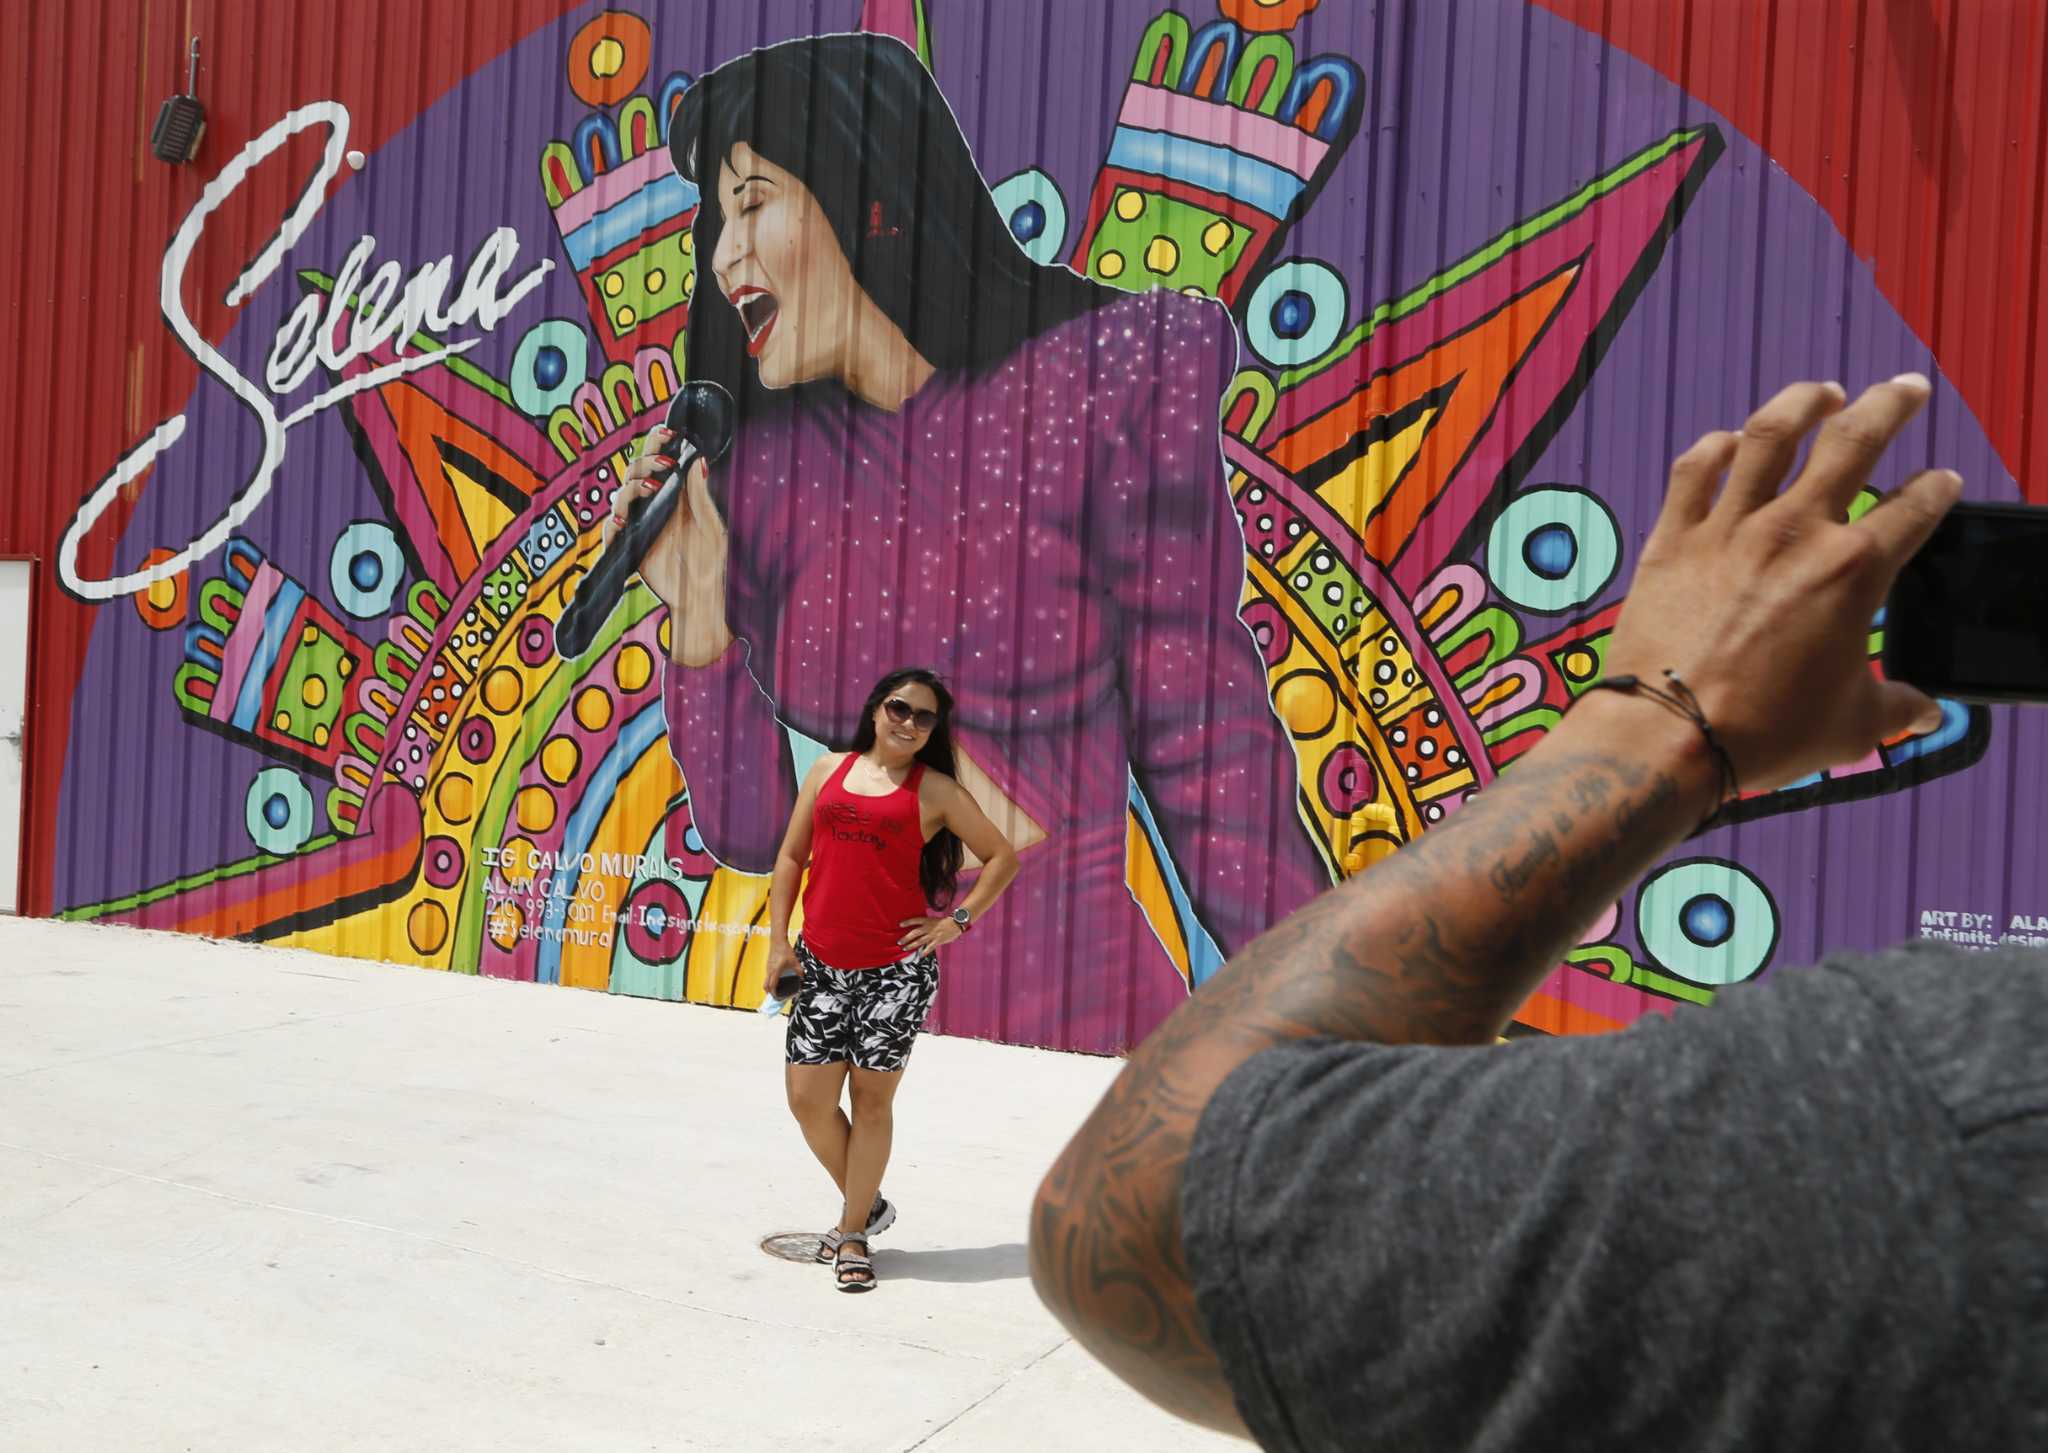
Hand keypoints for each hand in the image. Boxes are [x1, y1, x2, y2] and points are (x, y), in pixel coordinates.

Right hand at [604, 425, 733, 665]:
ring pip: (619, 497)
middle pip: (633, 473)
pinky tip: (624, 522)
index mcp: (671, 497)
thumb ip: (699, 495)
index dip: (656, 444)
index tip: (667, 431)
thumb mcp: (711, 526)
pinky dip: (612, 524)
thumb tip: (696, 460)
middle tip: (663, 464)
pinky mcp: (628, 549)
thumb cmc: (711, 562)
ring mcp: (637, 527)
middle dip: (643, 461)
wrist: (701, 598)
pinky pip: (610, 532)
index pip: (657, 463)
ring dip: (632, 488)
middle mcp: (651, 508)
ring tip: (652, 489)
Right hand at [763, 940, 798, 997]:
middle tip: (776, 996)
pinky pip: (768, 975)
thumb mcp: (795, 961)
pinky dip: (771, 980)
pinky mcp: (768, 964)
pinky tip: (777, 978)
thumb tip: (802, 977)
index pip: (772, 986)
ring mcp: (768, 968)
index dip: (774, 994)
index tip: (778, 998)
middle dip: (770, 992)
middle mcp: (770, 971)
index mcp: (775, 972)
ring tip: (778, 988)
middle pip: (766, 986)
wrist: (777, 941)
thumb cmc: (785, 950)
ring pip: (766, 980)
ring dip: (770, 986)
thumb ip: (799, 970)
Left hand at [898, 915, 964, 953]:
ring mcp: (932, 935)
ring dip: (911, 945)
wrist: (956, 923)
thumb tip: (919, 930)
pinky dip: (924, 952)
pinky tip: (920, 955)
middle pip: (914, 933)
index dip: (907, 922)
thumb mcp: (934, 920)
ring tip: (905, 948)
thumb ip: (927, 924)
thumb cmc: (945, 922)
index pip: (915, 920)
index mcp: (928, 921)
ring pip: (919, 941)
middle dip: (906, 938)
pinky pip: (929, 947)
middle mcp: (928, 928)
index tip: (900, 924)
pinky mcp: (937, 941)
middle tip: (899, 942)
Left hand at [1604, 375, 1962, 797]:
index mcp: (1854, 570)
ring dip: (1802, 402)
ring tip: (1823, 391)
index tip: (1941, 482)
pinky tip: (1728, 441)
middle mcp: (1795, 532)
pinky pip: (1693, 471)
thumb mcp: (1852, 726)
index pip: (1913, 509)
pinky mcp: (1672, 539)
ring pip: (1770, 435)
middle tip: (1908, 389)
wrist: (1668, 735)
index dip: (1936, 490)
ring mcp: (1729, 529)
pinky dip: (1714, 447)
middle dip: (1891, 405)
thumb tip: (1924, 712)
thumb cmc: (1764, 732)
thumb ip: (1895, 707)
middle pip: (1854, 441)